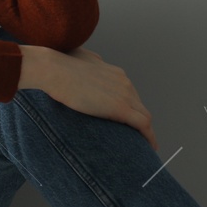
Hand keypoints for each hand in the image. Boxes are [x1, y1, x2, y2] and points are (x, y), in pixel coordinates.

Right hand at [26, 46, 157, 151]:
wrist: (55, 71)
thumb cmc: (62, 66)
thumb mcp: (82, 59)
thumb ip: (92, 63)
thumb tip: (94, 62)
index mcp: (117, 74)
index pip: (131, 96)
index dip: (132, 110)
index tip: (130, 121)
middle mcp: (125, 83)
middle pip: (140, 107)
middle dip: (141, 122)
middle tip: (139, 138)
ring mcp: (125, 95)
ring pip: (144, 116)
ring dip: (146, 131)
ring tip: (145, 145)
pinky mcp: (120, 108)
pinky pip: (143, 124)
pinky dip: (149, 136)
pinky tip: (150, 147)